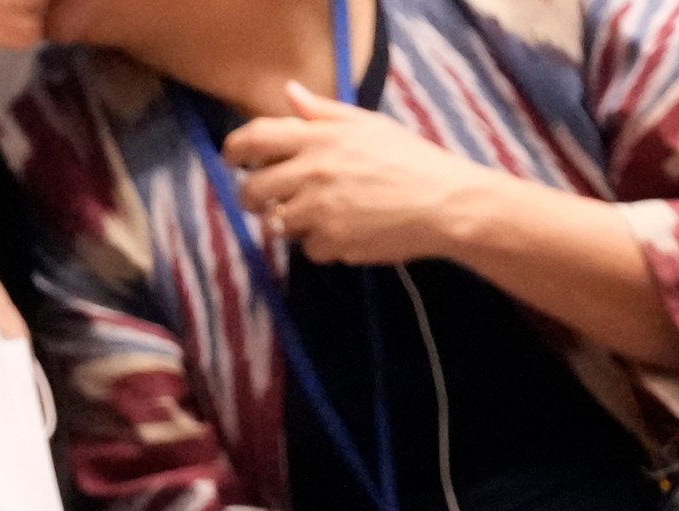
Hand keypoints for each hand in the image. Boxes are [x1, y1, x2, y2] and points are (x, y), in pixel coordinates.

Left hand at [224, 83, 504, 267]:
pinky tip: (349, 231)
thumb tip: (289, 93)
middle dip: (252, 198)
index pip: (254, 138)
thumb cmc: (409, 159)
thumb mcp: (367, 125)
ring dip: (289, 223)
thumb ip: (323, 113)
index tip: (233, 160)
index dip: (234, 150)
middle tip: (266, 200)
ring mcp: (318, 210)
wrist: (444, 202)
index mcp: (319, 138)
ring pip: (274, 224)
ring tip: (321, 214)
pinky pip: (307, 249)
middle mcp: (312, 172)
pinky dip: (323, 245)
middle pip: (252, 190)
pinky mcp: (330, 242)